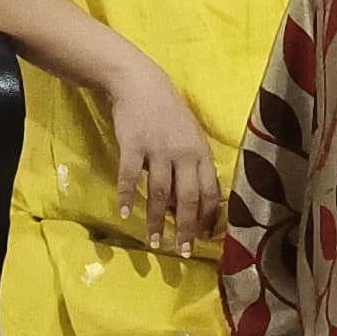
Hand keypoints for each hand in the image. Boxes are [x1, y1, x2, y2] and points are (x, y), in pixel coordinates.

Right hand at [106, 66, 224, 257]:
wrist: (140, 84)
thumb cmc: (168, 113)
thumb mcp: (191, 136)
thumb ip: (194, 165)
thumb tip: (195, 198)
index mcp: (201, 153)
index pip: (210, 192)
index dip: (208, 217)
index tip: (204, 238)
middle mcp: (183, 154)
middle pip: (189, 198)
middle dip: (187, 228)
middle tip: (183, 251)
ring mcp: (158, 149)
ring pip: (161, 193)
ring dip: (157, 220)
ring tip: (155, 242)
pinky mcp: (133, 145)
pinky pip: (130, 177)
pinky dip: (128, 197)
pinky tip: (126, 214)